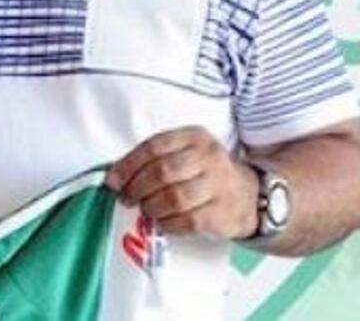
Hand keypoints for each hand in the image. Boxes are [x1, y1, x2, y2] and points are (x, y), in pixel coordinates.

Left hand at [105, 126, 259, 238]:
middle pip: (162, 172)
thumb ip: (150, 161)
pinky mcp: (223, 212)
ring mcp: (219, 185)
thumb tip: (114, 178)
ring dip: (151, 207)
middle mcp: (209, 157)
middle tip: (126, 198)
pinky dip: (168, 223)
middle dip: (136, 188)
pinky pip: (187, 220)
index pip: (154, 147)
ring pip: (174, 198)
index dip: (128, 165)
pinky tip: (163, 221)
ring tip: (145, 209)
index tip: (112, 180)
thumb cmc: (203, 173)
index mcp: (194, 137)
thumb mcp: (181, 154)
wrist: (249, 196)